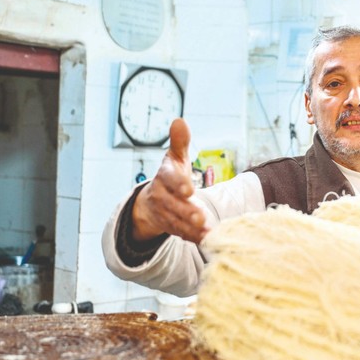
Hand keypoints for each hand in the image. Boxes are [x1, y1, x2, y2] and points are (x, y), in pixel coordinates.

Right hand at [131, 118, 208, 243]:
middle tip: (200, 216)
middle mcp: (160, 195)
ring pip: (176, 221)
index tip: (190, 190)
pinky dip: (192, 236)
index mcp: (164, 176)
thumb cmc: (170, 176)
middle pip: (172, 204)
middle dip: (186, 211)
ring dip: (191, 228)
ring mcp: (164, 213)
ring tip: (207, 230)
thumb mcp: (175, 158)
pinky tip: (206, 238)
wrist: (151, 202)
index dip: (179, 184)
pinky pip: (180, 233)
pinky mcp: (169, 226)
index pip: (169, 179)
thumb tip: (179, 120)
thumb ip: (180, 142)